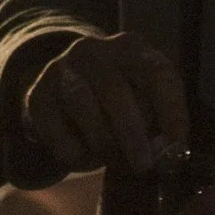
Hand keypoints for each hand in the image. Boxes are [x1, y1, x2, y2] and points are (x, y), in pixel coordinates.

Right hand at [24, 30, 188, 174]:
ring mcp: (61, 70)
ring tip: (116, 163)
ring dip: (104, 144)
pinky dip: (76, 153)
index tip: (178, 143)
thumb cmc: (117, 101)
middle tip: (144, 166)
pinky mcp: (37, 97)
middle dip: (133, 134)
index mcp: (130, 48)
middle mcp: (93, 51)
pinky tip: (86, 157)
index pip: (156, 72)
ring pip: (84, 108)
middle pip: (116, 91)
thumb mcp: (144, 98)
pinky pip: (57, 131)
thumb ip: (159, 122)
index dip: (170, 110)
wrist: (62, 91)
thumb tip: (170, 153)